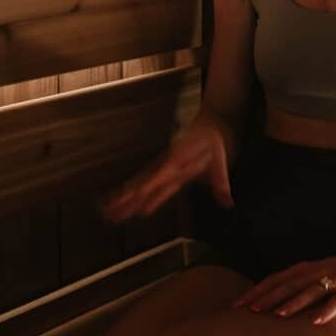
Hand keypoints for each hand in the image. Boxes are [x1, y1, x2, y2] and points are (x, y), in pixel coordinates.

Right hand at [102, 123, 233, 222]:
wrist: (209, 122)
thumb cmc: (213, 139)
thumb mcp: (221, 158)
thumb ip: (220, 181)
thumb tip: (227, 203)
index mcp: (177, 162)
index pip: (156, 179)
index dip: (142, 190)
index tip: (127, 198)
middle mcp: (165, 165)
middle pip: (142, 184)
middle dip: (125, 199)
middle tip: (107, 213)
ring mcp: (163, 166)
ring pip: (140, 184)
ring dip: (124, 198)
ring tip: (108, 211)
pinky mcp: (164, 168)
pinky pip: (145, 182)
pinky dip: (134, 192)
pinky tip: (127, 201)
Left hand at [233, 243, 335, 324]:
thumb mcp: (318, 275)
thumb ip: (300, 285)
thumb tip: (275, 302)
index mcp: (305, 269)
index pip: (275, 280)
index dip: (257, 291)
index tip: (238, 304)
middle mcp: (316, 272)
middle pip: (287, 284)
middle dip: (267, 297)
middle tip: (248, 311)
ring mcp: (334, 280)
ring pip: (309, 291)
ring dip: (293, 302)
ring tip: (277, 314)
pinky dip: (326, 310)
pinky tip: (316, 322)